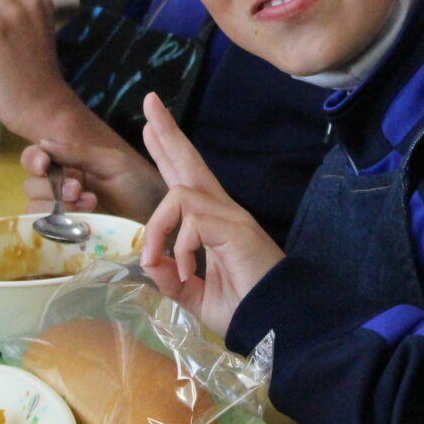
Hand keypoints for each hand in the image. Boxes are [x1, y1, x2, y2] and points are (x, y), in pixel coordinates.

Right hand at [21, 135, 166, 224]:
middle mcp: (60, 189)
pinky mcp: (67, 239)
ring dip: (58, 205)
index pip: (35, 159)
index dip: (33, 159)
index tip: (44, 164)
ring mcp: (62, 215)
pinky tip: (84, 223)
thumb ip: (77, 154)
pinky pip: (47, 234)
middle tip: (79, 189)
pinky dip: (60, 226)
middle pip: (30, 185)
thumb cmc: (140, 186)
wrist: (161, 219)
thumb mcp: (112, 164)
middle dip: (51, 185)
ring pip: (35, 210)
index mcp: (69, 166)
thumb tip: (43, 142)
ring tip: (91, 204)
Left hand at [138, 92, 282, 335]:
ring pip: (180, 192)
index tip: (150, 127)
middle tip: (150, 101)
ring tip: (154, 260)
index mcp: (213, 223)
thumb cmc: (244, 310)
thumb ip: (172, 277)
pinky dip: (180, 246)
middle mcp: (222, 211)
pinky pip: (193, 218)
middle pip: (190, 162)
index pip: (185, 181)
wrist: (274, 322)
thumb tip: (150, 262)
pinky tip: (185, 272)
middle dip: (168, 132)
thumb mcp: (196, 296)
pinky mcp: (234, 226)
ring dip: (157, 227)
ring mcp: (230, 216)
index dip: (168, 153)